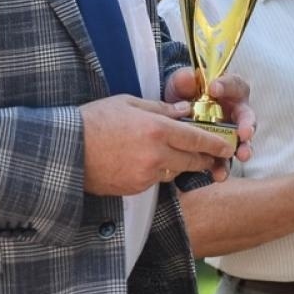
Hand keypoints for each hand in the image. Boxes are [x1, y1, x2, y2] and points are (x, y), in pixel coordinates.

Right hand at [78, 95, 236, 196]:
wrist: (66, 151)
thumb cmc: (94, 121)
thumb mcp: (128, 104)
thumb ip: (160, 108)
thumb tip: (184, 110)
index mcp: (157, 129)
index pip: (197, 138)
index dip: (216, 144)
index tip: (228, 147)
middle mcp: (156, 155)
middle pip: (192, 160)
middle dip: (204, 158)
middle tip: (213, 156)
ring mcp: (146, 174)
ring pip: (174, 171)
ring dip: (179, 164)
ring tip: (175, 155)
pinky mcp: (135, 188)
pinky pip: (155, 180)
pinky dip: (157, 172)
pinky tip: (145, 162)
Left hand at [164, 68, 255, 178]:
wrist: (172, 115)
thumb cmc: (183, 95)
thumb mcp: (180, 84)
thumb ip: (183, 80)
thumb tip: (188, 78)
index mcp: (230, 90)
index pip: (234, 84)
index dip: (227, 86)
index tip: (213, 88)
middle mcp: (235, 112)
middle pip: (247, 117)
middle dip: (248, 125)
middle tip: (244, 133)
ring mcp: (230, 133)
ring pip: (242, 142)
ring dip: (243, 149)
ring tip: (241, 156)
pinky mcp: (220, 151)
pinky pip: (225, 161)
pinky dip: (223, 168)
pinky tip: (218, 174)